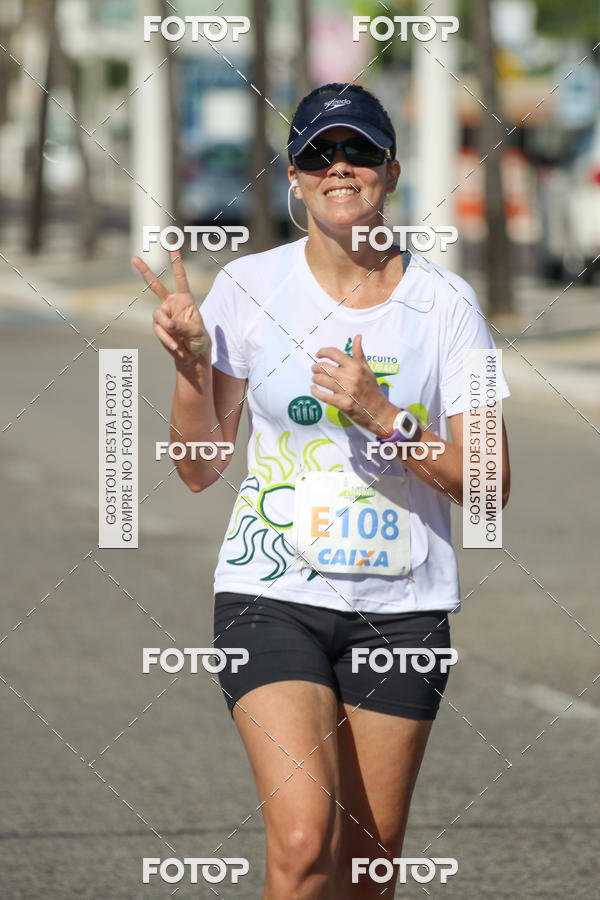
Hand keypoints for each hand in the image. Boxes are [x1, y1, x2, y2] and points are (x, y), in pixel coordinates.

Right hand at [131, 250, 210, 364]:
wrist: (192, 355)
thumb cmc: (199, 340)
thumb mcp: (197, 332)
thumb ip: (183, 325)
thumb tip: (168, 323)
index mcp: (186, 300)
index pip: (181, 278)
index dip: (176, 263)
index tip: (173, 246)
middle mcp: (172, 304)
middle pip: (156, 286)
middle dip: (145, 272)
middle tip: (134, 258)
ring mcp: (164, 315)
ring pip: (158, 316)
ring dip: (166, 328)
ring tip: (176, 338)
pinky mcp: (158, 327)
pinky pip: (158, 330)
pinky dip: (166, 338)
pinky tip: (174, 346)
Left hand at [310, 334, 394, 433]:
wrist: (379, 412)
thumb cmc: (372, 390)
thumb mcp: (367, 369)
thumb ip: (359, 354)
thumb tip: (357, 336)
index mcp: (356, 367)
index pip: (334, 353)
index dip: (323, 351)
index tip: (318, 354)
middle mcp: (351, 377)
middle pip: (324, 366)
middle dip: (315, 367)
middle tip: (315, 369)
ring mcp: (346, 391)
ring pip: (321, 379)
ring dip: (315, 378)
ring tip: (316, 378)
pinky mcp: (342, 404)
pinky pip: (322, 395)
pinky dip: (315, 391)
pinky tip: (314, 388)